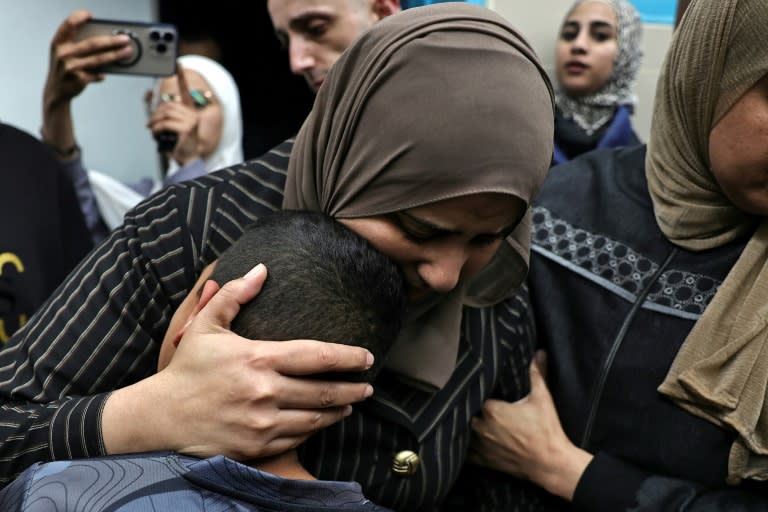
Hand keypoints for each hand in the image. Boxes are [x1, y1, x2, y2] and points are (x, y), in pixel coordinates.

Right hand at [42, 9, 133, 149]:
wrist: (56, 91)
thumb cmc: (65, 67)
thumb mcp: (64, 52)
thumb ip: (77, 43)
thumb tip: (107, 39)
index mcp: (58, 43)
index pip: (69, 24)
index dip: (80, 17)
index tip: (92, 16)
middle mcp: (63, 54)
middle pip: (92, 43)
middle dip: (112, 40)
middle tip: (125, 39)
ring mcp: (70, 67)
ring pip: (99, 59)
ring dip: (116, 55)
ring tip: (128, 52)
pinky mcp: (78, 80)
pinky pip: (97, 74)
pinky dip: (103, 73)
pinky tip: (106, 74)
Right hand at [102, 264, 375, 459]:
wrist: (160, 417)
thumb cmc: (186, 368)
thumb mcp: (205, 324)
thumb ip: (236, 294)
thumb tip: (263, 269)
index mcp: (258, 358)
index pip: (317, 357)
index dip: (348, 357)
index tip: (368, 357)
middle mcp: (265, 392)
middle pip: (325, 392)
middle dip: (354, 389)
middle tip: (368, 386)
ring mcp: (263, 423)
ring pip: (316, 419)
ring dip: (339, 411)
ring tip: (351, 404)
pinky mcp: (258, 447)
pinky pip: (298, 439)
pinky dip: (314, 429)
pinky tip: (321, 422)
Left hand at [148, 63, 202, 164]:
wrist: (188, 161)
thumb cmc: (180, 146)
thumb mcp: (172, 130)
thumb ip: (166, 118)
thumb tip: (154, 113)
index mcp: (190, 113)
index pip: (186, 91)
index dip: (181, 77)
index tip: (178, 63)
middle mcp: (193, 115)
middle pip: (168, 105)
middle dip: (155, 114)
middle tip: (150, 124)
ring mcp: (191, 121)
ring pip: (165, 114)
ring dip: (155, 122)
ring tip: (153, 130)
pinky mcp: (186, 129)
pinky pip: (165, 123)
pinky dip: (157, 129)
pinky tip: (157, 135)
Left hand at [467, 351, 592, 500]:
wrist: (551, 463)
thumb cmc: (546, 430)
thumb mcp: (542, 398)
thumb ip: (537, 373)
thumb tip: (540, 352)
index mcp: (491, 410)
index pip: (476, 395)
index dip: (478, 392)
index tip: (480, 388)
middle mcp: (481, 427)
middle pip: (467, 413)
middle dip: (470, 409)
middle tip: (473, 403)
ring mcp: (482, 446)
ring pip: (463, 434)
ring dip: (464, 428)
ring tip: (466, 421)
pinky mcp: (485, 461)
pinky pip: (467, 455)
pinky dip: (464, 450)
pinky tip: (464, 444)